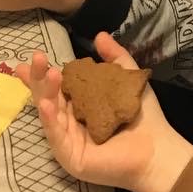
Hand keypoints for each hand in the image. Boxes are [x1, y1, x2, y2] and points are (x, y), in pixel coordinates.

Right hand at [18, 32, 192, 191]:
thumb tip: (99, 34)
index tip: (34, 56)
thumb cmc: (144, 117)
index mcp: (80, 106)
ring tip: (50, 73)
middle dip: (40, 77)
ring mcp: (68, 140)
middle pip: (48, 97)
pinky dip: (49, 120)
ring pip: (50, 114)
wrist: (158, 149)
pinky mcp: (70, 157)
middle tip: (37, 58)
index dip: (43, 72)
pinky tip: (46, 104)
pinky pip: (56, 137)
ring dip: (46, 92)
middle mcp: (70, 122)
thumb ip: (115, 57)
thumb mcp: (127, 79)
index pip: (57, 86)